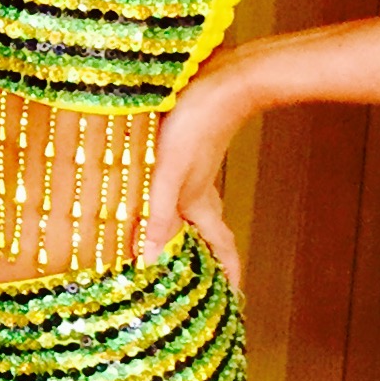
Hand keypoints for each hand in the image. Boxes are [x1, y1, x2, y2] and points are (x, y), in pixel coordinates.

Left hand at [139, 54, 256, 281]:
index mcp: (201, 204)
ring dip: (180, 229)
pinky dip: (164, 201)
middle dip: (201, 259)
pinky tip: (145, 194)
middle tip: (190, 281)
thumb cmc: (194, 126)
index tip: (235, 299)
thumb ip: (157, 217)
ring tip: (161, 244)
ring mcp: (194, 170)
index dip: (229, 275)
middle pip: (206, 233)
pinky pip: (176, 187)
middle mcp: (201, 191)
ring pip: (190, 210)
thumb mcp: (167, 175)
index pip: (223, 249)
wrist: (222, 81)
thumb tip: (150, 261)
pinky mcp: (185, 150)